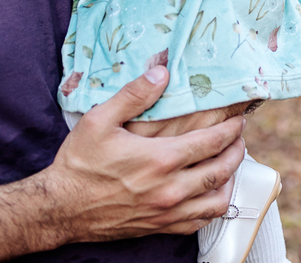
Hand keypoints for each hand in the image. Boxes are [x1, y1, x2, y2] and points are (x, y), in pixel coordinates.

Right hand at [41, 67, 244, 241]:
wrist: (61, 207)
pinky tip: (211, 194)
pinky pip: (200, 222)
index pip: (211, 142)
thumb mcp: (100, 119)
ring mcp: (167, 212)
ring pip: (217, 200)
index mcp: (160, 159)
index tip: (238, 120)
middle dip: (236, 151)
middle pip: (221, 170)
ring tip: (229, 165)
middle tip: (239, 138)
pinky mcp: (160, 227)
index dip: (230, 129)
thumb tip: (161, 71)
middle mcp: (170, 188)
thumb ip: (134, 94)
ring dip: (230, 180)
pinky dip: (213, 207)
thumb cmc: (79, 163)